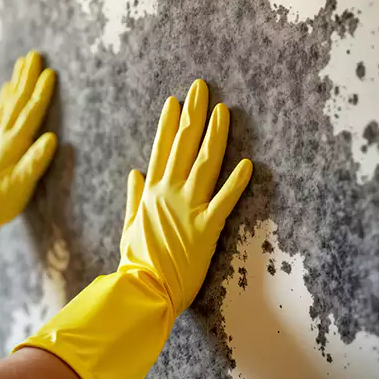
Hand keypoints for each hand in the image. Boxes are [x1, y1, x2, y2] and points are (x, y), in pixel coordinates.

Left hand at [0, 51, 57, 226]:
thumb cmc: (2, 199)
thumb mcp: (22, 184)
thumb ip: (36, 161)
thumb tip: (52, 138)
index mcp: (14, 143)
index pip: (31, 113)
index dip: (42, 92)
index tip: (51, 72)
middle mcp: (4, 135)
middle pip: (18, 100)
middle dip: (28, 77)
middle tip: (34, 54)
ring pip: (9, 102)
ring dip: (17, 81)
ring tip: (22, 62)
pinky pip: (1, 112)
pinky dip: (5, 97)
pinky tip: (7, 88)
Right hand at [15, 79, 251, 378]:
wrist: (142, 290)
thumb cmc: (136, 262)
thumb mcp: (129, 226)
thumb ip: (134, 197)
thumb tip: (134, 172)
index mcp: (151, 193)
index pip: (161, 149)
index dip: (168, 123)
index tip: (175, 100)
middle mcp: (169, 194)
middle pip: (183, 146)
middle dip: (192, 114)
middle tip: (201, 87)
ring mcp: (188, 209)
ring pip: (205, 164)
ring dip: (215, 135)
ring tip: (224, 109)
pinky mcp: (206, 229)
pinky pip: (225, 201)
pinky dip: (236, 182)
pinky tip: (249, 163)